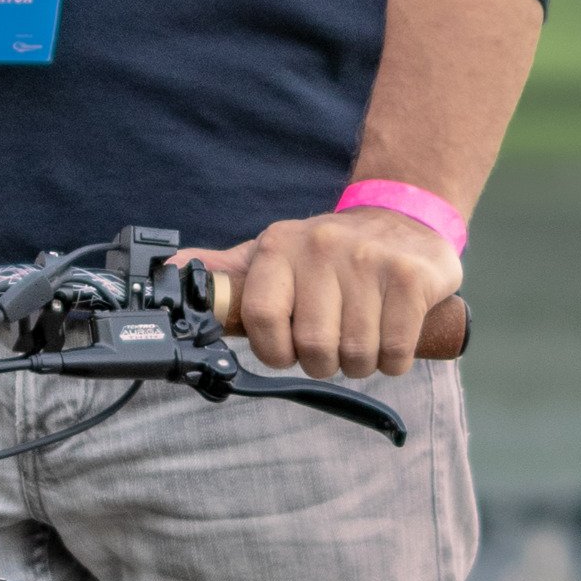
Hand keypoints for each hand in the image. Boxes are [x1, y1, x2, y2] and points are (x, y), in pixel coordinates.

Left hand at [183, 207, 461, 378]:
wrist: (403, 216)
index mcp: (279, 246)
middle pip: (313, 347)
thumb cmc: (328, 253)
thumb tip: (167, 273)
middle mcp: (322, 247)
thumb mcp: (273, 254)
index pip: (260, 319)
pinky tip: (390, 337)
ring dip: (359, 364)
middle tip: (331, 345)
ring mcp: (370, 261)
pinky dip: (393, 361)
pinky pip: (396, 352)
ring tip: (361, 338)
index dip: (274, 351)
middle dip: (322, 362)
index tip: (287, 350)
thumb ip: (226, 271)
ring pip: (356, 355)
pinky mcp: (412, 278)